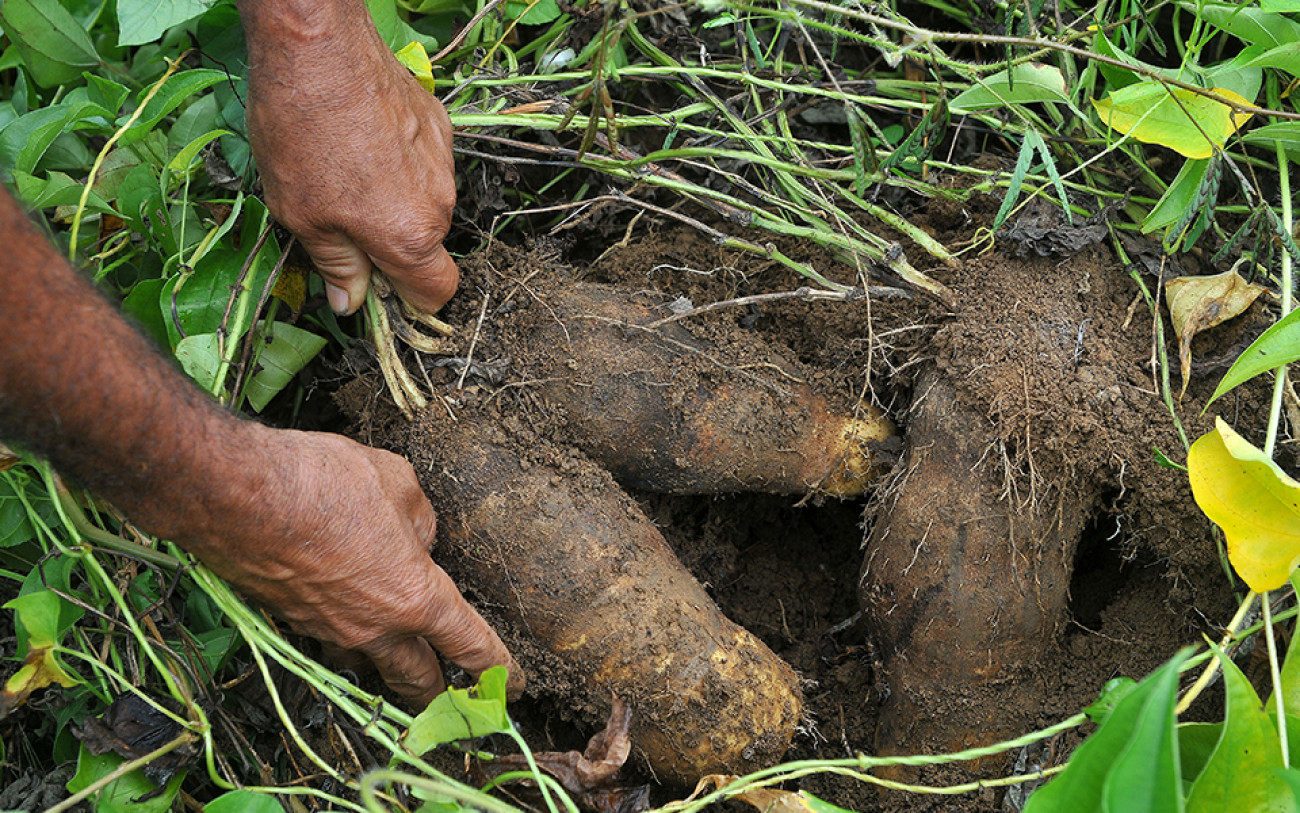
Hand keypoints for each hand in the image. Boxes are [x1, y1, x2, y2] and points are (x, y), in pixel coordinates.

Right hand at [201, 425, 520, 705]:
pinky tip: (343, 611)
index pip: (470, 645)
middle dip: (440, 693)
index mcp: (416, 597)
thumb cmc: (325, 482)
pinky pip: (328, 640)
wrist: (237, 495)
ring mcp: (328, 630)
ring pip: (367, 665)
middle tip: (453, 698)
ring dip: (386, 667)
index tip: (512, 685)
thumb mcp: (398, 481)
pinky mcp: (290, 620)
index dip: (497, 669)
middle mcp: (374, 627)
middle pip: (417, 679)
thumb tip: (419, 535)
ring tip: (398, 658)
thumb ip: (421, 517)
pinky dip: (343, 635)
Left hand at [241, 1, 458, 315]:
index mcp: (408, 236)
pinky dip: (398, 164)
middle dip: (392, 246)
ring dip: (393, 201)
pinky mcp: (438, 125)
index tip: (381, 292)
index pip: (437, 292)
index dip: (410, 301)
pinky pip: (424, 163)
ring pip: (425, 203)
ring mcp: (443, 161)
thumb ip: (335, 265)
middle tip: (341, 223)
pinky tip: (360, 139)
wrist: (318, 47)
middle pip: (426, 247)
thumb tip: (349, 303)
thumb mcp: (301, 216)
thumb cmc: (302, 133)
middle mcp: (439, 203)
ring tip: (345, 170)